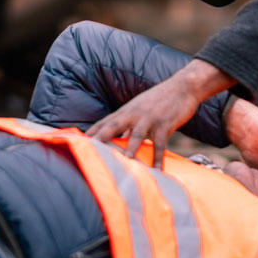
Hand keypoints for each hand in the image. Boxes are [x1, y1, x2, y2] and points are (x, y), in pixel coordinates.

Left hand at [87, 59, 233, 169]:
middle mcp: (133, 114)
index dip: (89, 133)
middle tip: (85, 152)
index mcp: (125, 111)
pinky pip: (160, 143)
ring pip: (136, 136)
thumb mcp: (140, 110)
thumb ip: (129, 126)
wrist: (183, 86)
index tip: (74, 144)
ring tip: (121, 165)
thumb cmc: (160, 100)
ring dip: (128, 150)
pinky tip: (156, 171)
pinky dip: (158, 158)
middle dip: (98, 140)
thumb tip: (119, 142)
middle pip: (112, 127)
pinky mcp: (165, 123)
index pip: (103, 123)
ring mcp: (149, 118)